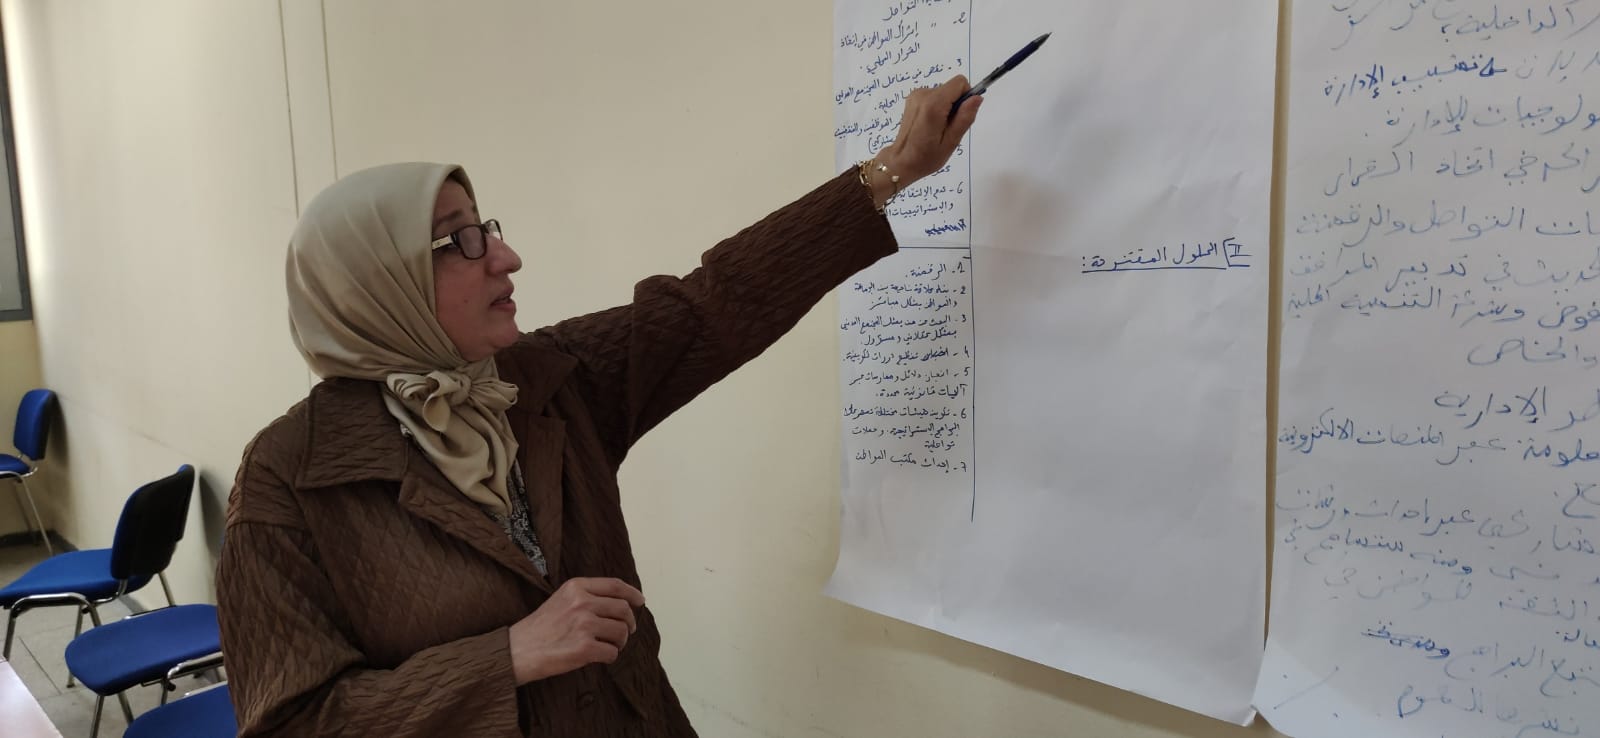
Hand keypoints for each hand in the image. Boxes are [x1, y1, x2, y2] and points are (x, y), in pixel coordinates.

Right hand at [508, 577, 645, 683]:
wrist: (518, 650)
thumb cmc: (540, 628)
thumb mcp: (561, 599)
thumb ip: (586, 597)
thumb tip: (620, 603)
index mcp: (576, 587)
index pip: (615, 586)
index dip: (632, 594)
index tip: (640, 601)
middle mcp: (582, 603)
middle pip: (623, 610)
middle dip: (629, 623)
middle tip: (626, 632)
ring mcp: (584, 625)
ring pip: (621, 632)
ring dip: (619, 642)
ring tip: (607, 646)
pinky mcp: (584, 648)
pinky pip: (612, 653)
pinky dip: (609, 657)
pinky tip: (598, 657)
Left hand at [866, 75, 982, 207]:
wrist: (901, 161)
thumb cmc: (926, 157)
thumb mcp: (951, 141)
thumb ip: (965, 117)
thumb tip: (977, 97)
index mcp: (933, 104)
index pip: (960, 83)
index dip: (965, 98)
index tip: (960, 117)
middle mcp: (923, 94)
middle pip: (952, 89)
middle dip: (956, 106)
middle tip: (947, 128)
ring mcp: (916, 95)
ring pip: (944, 93)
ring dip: (946, 108)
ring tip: (938, 129)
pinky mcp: (913, 98)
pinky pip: (935, 97)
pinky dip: (937, 108)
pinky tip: (930, 125)